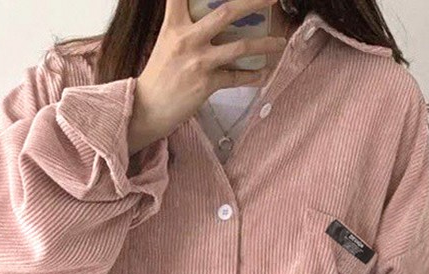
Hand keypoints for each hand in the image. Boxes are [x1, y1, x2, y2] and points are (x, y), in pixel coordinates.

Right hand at [129, 0, 287, 153]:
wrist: (148, 108)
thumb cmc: (159, 75)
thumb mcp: (166, 42)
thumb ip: (185, 26)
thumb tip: (211, 17)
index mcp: (174, 25)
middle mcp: (188, 38)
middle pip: (227, 11)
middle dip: (255, 1)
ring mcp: (199, 61)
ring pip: (240, 46)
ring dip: (265, 44)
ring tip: (279, 42)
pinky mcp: (207, 83)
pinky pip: (236, 77)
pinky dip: (253, 76)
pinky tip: (263, 74)